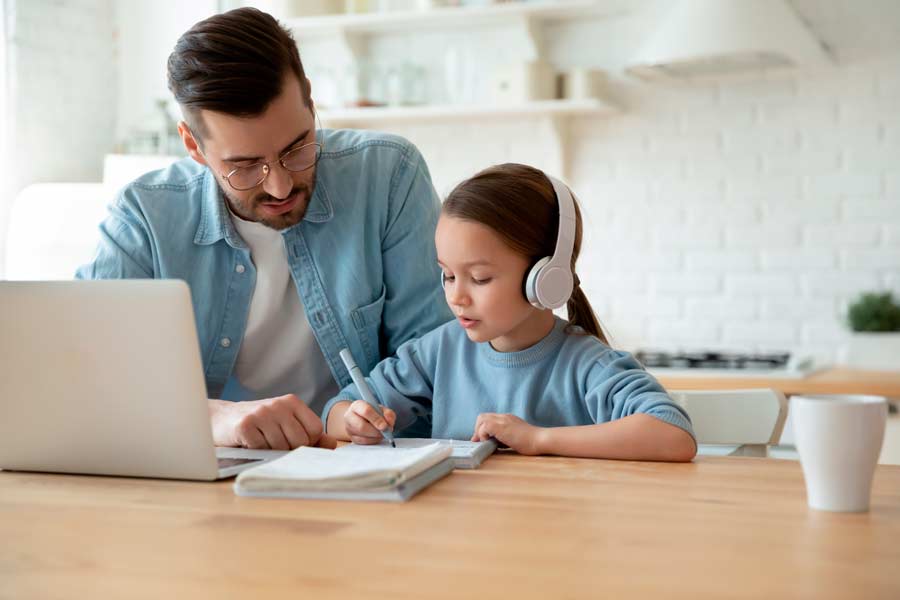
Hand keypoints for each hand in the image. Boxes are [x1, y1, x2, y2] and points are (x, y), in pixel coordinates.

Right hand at [209, 395, 336, 449]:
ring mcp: (261, 413)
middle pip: (300, 441)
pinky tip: (250, 442)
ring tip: (261, 441)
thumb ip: (309, 432)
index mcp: (292, 402)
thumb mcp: (285, 423)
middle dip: (289, 449)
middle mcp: (278, 404)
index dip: (307, 443)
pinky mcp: (245, 425)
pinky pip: (262, 449)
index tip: (293, 442)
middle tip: (274, 443)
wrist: (222, 419)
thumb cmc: (259, 424)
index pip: (315, 430)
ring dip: (272, 451)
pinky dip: (257, 451)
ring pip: (282, 447)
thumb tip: (332, 444)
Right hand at [342, 400, 396, 445]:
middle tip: (385, 432)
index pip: (366, 411)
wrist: (361, 418)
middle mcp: (349, 416)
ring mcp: (349, 428)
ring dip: (376, 437)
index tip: (385, 426)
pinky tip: (377, 437)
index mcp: (357, 405)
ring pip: (362, 437)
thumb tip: (389, 423)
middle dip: (376, 431)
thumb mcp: (382, 409)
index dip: (376, 419)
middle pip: (361, 427)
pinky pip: (364, 443)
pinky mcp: (352, 438)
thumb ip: (388, 414)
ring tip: (382, 433)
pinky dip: (373, 441)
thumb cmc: (373, 413)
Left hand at [471, 413, 544, 455]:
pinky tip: (490, 443)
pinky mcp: (500, 426)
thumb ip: (505, 438)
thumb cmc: (531, 442)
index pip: (489, 418)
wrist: (540, 439)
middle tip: (481, 441)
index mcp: (508, 419)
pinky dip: (483, 435)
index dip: (483, 428)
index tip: (483, 440)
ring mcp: (502, 420)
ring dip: (480, 431)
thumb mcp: (515, 438)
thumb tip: (492, 443)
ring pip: (481, 419)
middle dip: (478, 429)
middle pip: (482, 416)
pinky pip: (484, 427)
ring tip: (485, 442)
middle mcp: (504, 417)